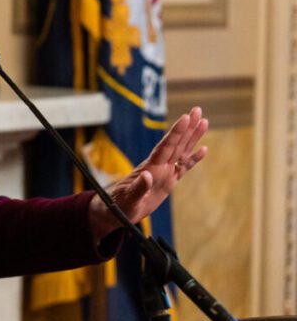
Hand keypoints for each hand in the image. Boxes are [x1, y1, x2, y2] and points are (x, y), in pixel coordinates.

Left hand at [89, 106, 208, 238]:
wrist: (117, 210)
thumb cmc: (120, 204)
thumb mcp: (129, 198)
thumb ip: (139, 188)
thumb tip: (148, 176)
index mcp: (151, 167)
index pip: (166, 146)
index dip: (176, 132)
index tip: (185, 117)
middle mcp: (159, 166)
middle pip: (176, 143)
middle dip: (187, 127)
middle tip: (197, 109)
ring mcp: (165, 172)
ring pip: (182, 151)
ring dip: (192, 137)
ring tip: (203, 121)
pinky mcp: (168, 181)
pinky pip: (184, 167)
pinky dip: (194, 158)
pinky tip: (203, 149)